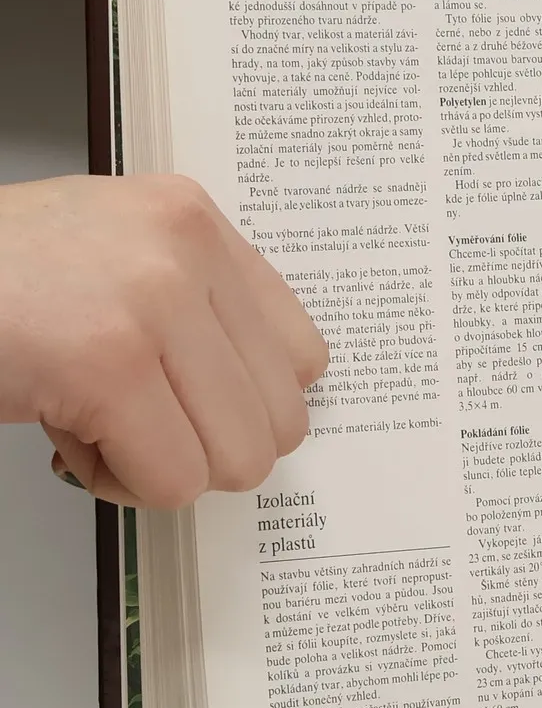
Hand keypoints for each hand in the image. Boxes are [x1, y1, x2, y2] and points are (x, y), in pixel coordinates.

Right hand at [0, 175, 328, 506]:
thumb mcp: (112, 259)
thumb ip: (194, 309)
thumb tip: (265, 407)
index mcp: (193, 221)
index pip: (305, 356)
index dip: (244, 405)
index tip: (189, 406)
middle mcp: (184, 248)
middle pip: (280, 419)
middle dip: (203, 446)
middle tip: (130, 422)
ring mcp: (151, 302)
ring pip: (236, 459)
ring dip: (162, 468)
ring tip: (95, 424)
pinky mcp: (107, 362)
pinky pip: (172, 480)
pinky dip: (120, 486)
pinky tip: (69, 440)